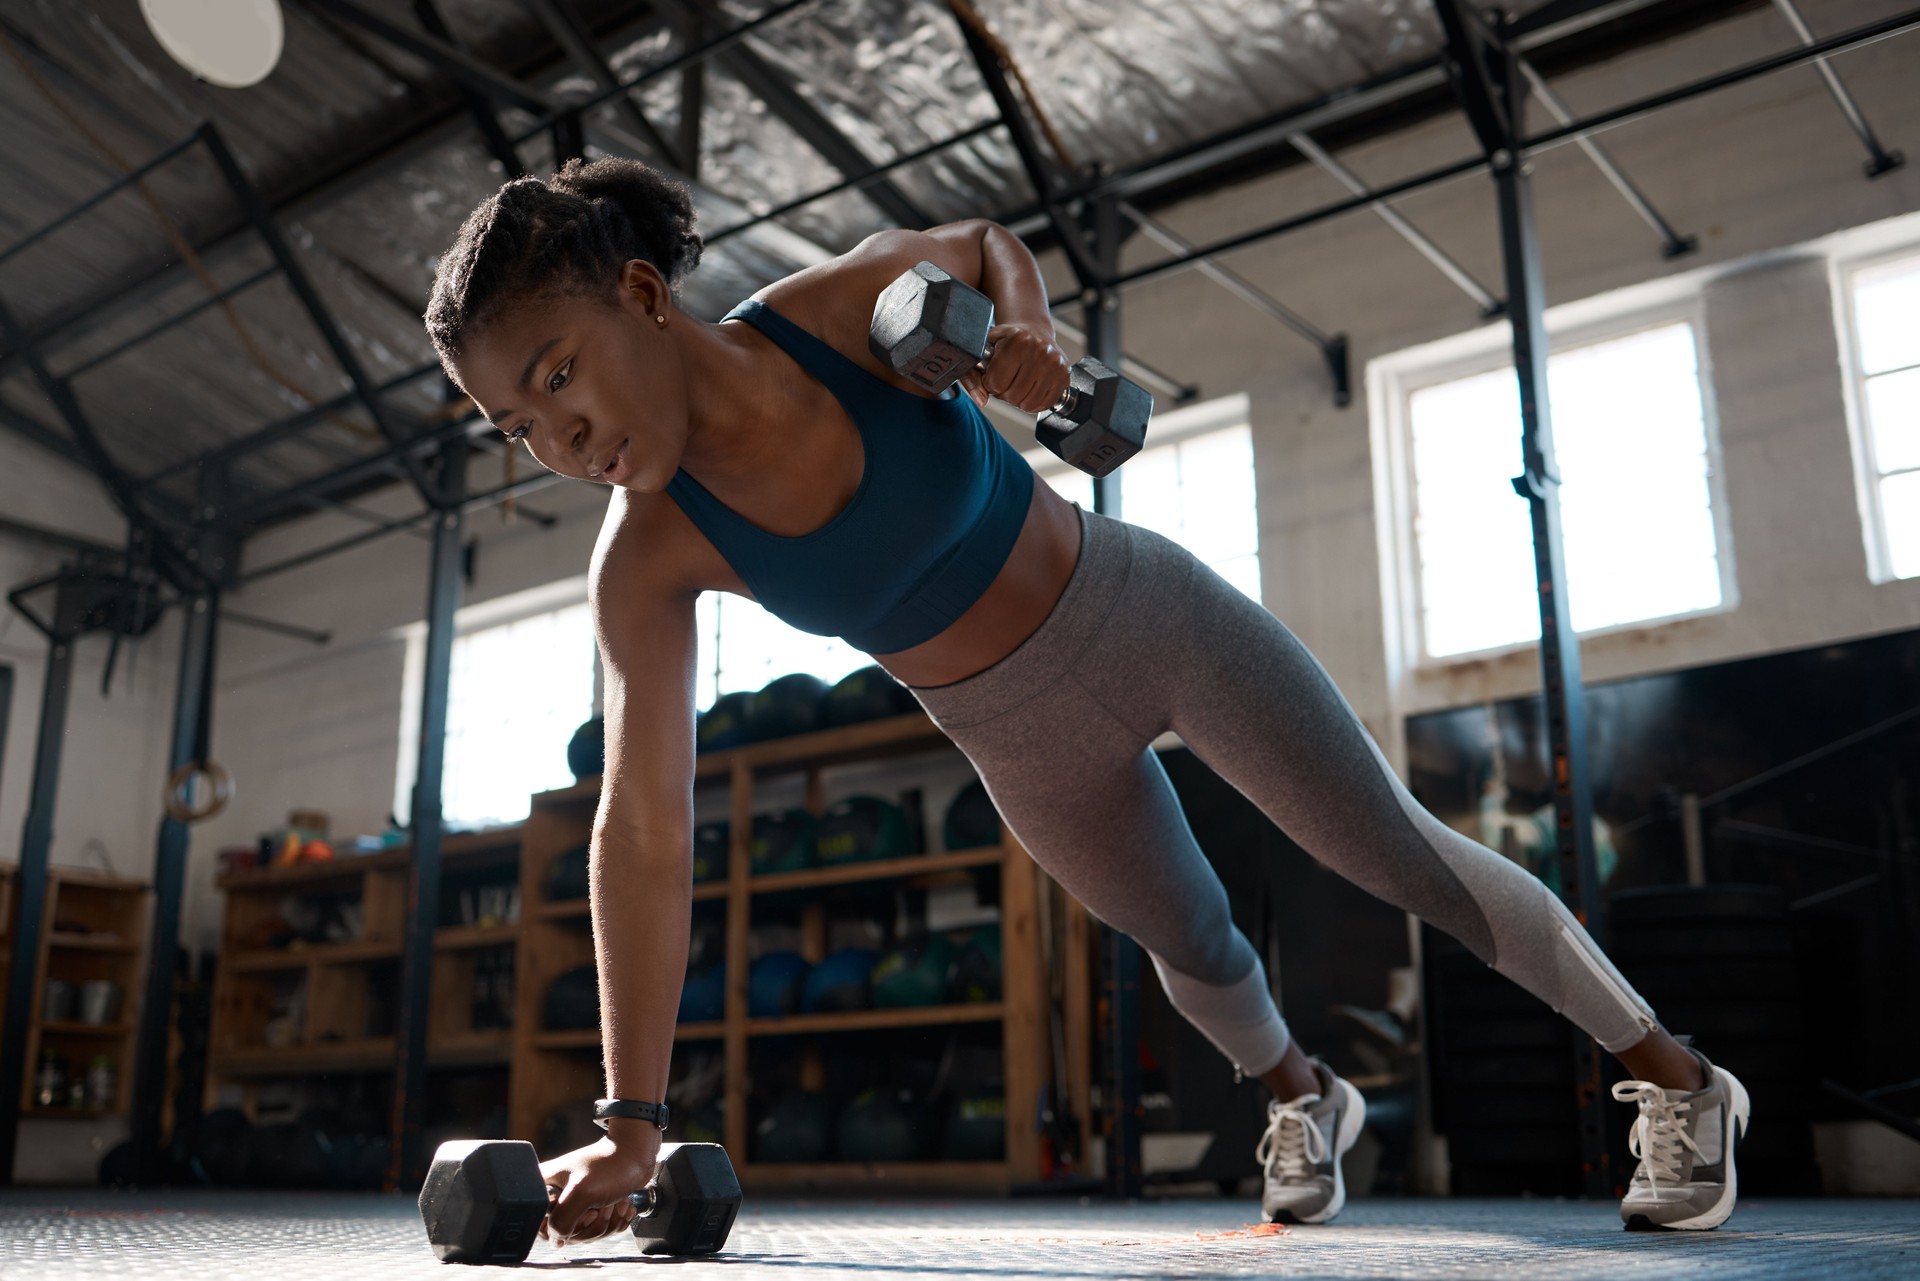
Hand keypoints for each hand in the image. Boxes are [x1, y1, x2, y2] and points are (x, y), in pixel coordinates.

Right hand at [538, 1128, 660, 1248]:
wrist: (636, 1155)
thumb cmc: (610, 1164)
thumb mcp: (581, 1193)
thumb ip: (561, 1220)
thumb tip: (556, 1240)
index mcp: (546, 1188)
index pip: (541, 1226)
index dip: (563, 1227)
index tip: (581, 1213)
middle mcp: (558, 1197)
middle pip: (568, 1234)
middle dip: (593, 1223)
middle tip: (601, 1204)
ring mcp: (576, 1204)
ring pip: (588, 1234)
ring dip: (608, 1220)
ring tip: (615, 1200)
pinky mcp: (593, 1209)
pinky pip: (601, 1231)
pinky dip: (616, 1220)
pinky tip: (620, 1204)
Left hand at [960, 322, 1070, 413]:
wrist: (1033, 330)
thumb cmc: (1005, 341)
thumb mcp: (984, 348)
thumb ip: (973, 374)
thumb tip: (982, 400)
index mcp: (1018, 340)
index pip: (995, 383)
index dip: (989, 383)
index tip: (992, 374)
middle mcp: (1040, 350)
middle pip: (1012, 396)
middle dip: (1003, 392)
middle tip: (1005, 379)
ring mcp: (1055, 364)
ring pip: (1027, 404)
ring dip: (1018, 399)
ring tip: (1017, 383)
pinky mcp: (1064, 376)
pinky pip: (1044, 404)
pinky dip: (1033, 402)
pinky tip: (1030, 388)